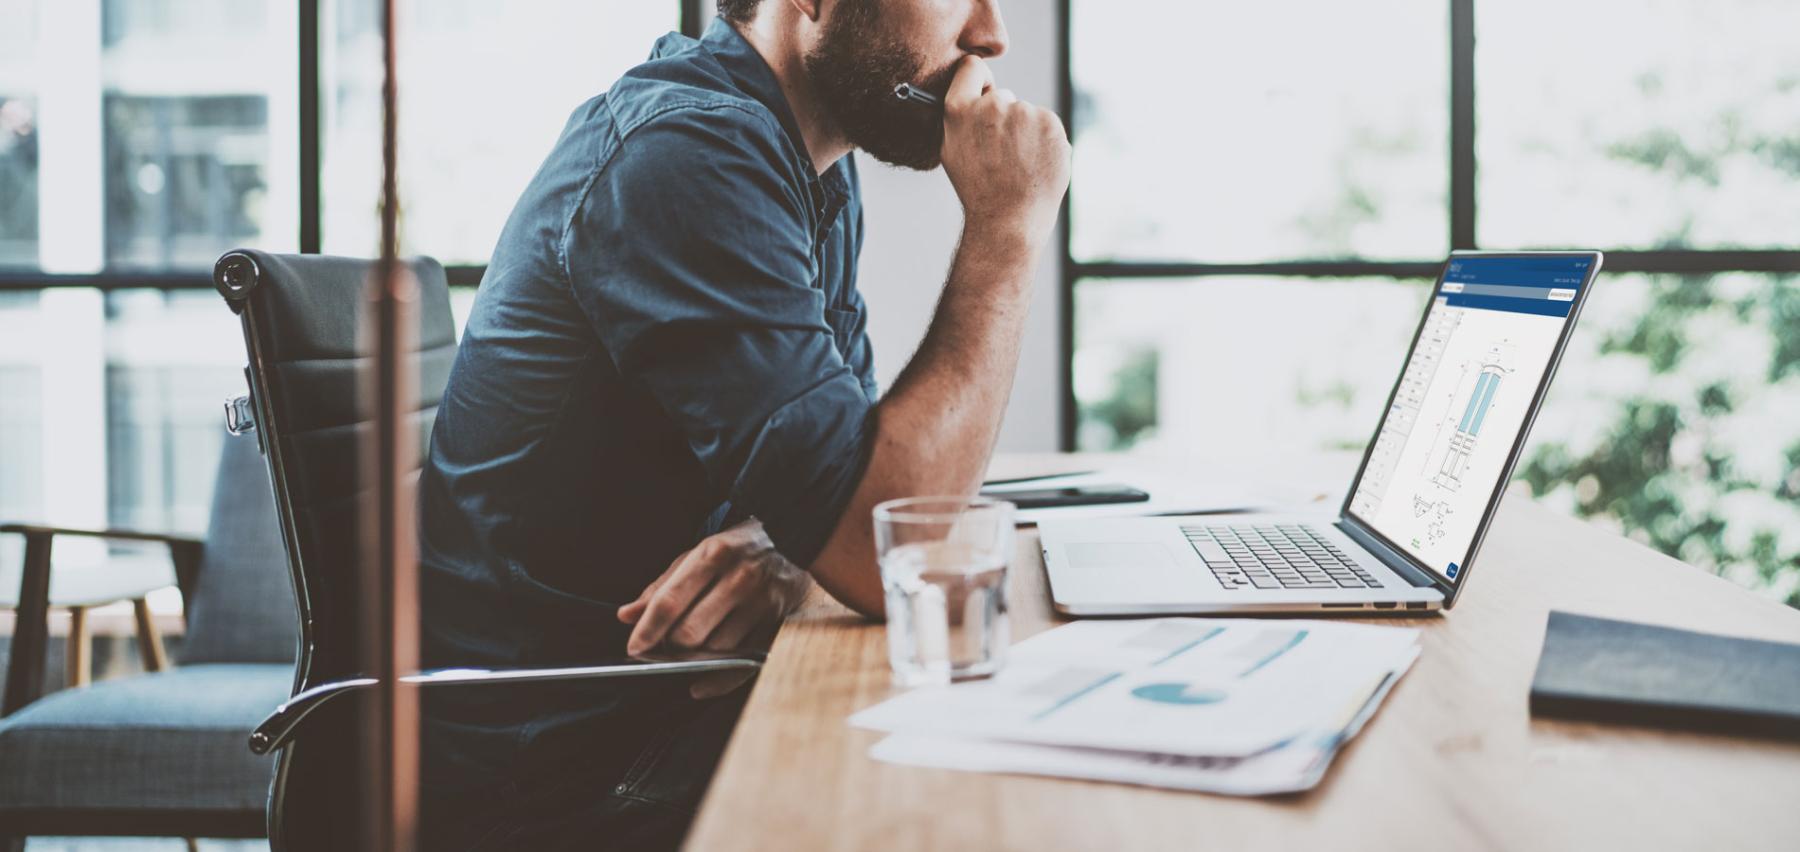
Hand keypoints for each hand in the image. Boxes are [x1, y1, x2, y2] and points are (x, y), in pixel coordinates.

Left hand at [617, 519, 811, 696]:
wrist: (794, 539)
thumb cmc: (737, 549)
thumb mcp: (696, 555)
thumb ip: (661, 586)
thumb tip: (627, 616)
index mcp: (713, 555)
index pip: (671, 600)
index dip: (648, 629)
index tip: (634, 648)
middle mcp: (740, 578)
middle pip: (691, 632)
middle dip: (671, 646)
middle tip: (665, 646)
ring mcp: (762, 602)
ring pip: (716, 650)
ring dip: (696, 657)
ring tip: (692, 648)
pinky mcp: (778, 622)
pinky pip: (742, 664)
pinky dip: (718, 678)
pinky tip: (701, 682)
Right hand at [939, 55, 1070, 247]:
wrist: (1009, 219)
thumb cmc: (978, 191)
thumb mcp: (952, 151)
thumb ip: (960, 118)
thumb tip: (973, 96)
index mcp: (960, 110)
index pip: (971, 68)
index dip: (979, 80)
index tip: (984, 94)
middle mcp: (992, 105)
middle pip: (1003, 97)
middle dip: (1004, 118)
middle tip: (1002, 153)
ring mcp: (1024, 112)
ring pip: (1028, 114)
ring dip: (1027, 133)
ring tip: (1019, 165)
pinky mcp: (1050, 123)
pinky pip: (1047, 125)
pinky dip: (1046, 142)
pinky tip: (1036, 165)